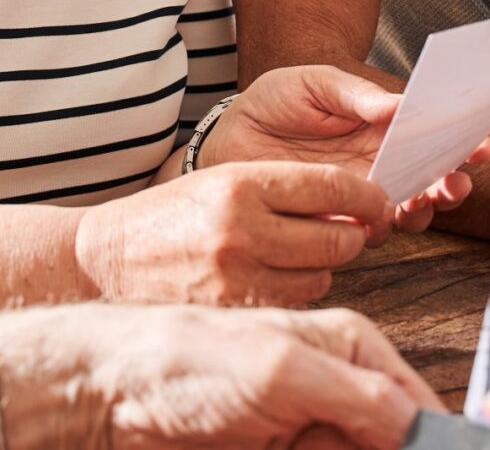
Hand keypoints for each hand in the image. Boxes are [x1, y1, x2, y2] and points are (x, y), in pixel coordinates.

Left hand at [0, 304, 442, 449]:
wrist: (107, 394)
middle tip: (316, 448)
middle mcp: (336, 392)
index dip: (432, 442)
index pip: (418, 406)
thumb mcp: (284, 372)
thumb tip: (422, 429)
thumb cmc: (186, 360)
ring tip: (286, 445)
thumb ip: (362, 399)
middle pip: (389, 443)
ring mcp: (307, 432)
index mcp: (352, 351)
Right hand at [78, 161, 397, 305]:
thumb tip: (355, 202)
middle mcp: (242, 227)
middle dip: (352, 234)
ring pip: (324, 274)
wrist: (110, 258)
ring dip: (324, 265)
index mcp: (242, 182)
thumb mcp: (224, 180)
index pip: (332, 186)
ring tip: (298, 252)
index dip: (367, 195)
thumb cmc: (173, 216)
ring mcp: (238, 274)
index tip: (380, 200)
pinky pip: (297, 301)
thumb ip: (285, 187)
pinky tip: (278, 276)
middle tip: (346, 229)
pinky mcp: (235, 309)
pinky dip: (300, 290)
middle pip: (339, 237)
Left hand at [199, 66, 489, 238]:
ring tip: (421, 200)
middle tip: (456, 181)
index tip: (481, 146)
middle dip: (452, 182)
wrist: (229, 137)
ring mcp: (362, 193)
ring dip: (422, 208)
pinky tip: (378, 218)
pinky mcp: (337, 218)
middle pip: (433, 179)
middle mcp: (383, 163)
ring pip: (409, 210)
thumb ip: (355, 94)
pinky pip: (368, 231)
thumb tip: (397, 105)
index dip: (463, 142)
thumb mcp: (314, 83)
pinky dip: (379, 227)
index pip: (435, 136)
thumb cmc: (276, 102)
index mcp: (387, 127)